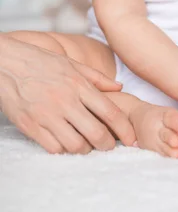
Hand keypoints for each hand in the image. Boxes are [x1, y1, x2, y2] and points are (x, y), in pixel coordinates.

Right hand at [0, 35, 135, 153]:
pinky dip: (63, 149)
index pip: (110, 112)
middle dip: (108, 144)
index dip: (124, 129)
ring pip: (76, 146)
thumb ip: (97, 78)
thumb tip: (119, 87)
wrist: (6, 63)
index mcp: (79, 84)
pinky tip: (65, 142)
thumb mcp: (71, 63)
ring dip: (85, 149)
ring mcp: (48, 115)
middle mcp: (66, 101)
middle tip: (109, 145)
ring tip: (86, 144)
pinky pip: (54, 148)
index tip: (131, 139)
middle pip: (97, 133)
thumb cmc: (40, 62)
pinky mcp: (31, 126)